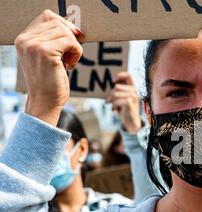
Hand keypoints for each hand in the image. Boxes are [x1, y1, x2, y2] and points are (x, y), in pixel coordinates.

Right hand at [15, 10, 82, 125]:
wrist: (45, 102)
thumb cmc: (50, 82)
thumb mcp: (47, 57)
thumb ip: (52, 39)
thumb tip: (75, 27)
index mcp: (23, 39)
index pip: (47, 16)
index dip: (64, 26)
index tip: (71, 41)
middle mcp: (25, 39)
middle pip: (58, 22)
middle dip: (70, 38)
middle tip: (69, 56)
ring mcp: (34, 45)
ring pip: (65, 31)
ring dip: (74, 47)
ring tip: (68, 62)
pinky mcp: (46, 52)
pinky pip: (71, 42)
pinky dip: (77, 53)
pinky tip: (69, 66)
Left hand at [106, 72, 141, 133]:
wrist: (131, 122)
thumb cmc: (125, 109)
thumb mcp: (121, 98)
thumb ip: (118, 91)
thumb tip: (110, 85)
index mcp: (134, 88)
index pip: (130, 76)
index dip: (121, 75)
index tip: (113, 80)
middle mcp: (135, 91)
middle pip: (117, 86)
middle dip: (111, 94)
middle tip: (111, 100)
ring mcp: (134, 97)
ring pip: (116, 94)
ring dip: (113, 101)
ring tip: (115, 105)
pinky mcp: (130, 103)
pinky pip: (117, 100)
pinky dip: (114, 105)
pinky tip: (116, 109)